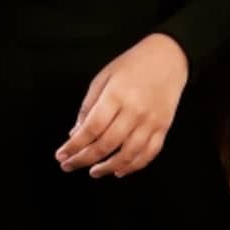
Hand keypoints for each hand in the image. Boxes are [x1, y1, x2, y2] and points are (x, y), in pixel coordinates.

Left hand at [54, 33, 189, 178]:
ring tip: (93, 172)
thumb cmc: (132, 65)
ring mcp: (151, 121)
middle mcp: (134, 111)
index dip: (74, 145)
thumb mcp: (103, 78)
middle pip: (106, 144)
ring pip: (128, 154)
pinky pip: (148, 154)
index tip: (61, 155)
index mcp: (116, 95)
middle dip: (84, 159)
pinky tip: (120, 171)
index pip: (91, 128)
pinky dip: (133, 166)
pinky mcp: (163, 128)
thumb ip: (88, 106)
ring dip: (108, 167)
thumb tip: (75, 134)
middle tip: (69, 165)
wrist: (168, 57)